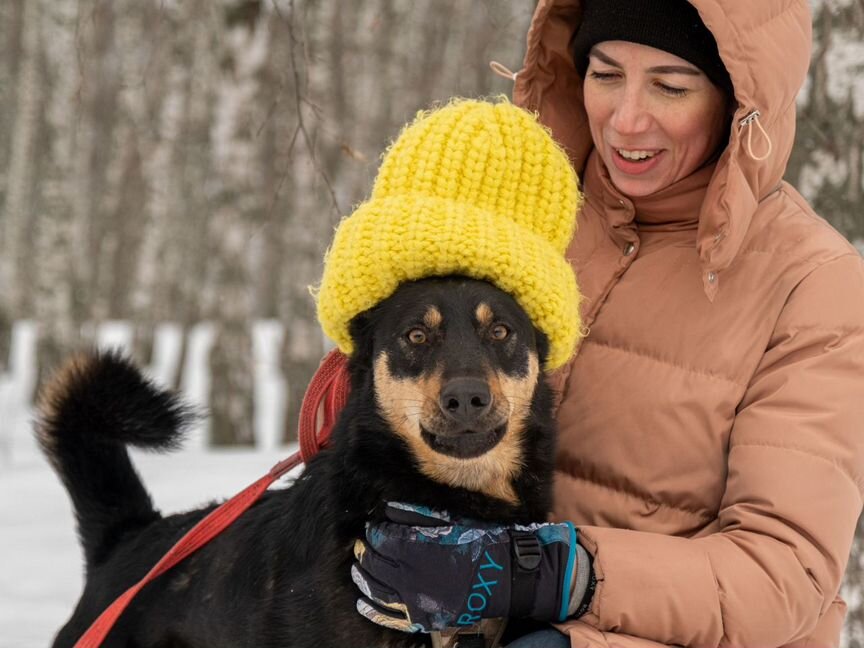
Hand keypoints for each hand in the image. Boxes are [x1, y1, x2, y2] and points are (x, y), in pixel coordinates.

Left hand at [351, 503, 578, 632]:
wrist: (505, 576)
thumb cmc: (480, 542)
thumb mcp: (449, 519)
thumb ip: (416, 514)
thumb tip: (388, 509)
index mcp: (415, 548)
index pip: (381, 538)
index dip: (373, 532)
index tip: (372, 528)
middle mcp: (410, 575)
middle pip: (374, 563)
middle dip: (365, 553)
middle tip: (361, 547)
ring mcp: (415, 600)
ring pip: (376, 589)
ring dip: (364, 577)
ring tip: (358, 569)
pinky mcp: (423, 617)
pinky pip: (389, 616)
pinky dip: (372, 609)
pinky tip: (363, 602)